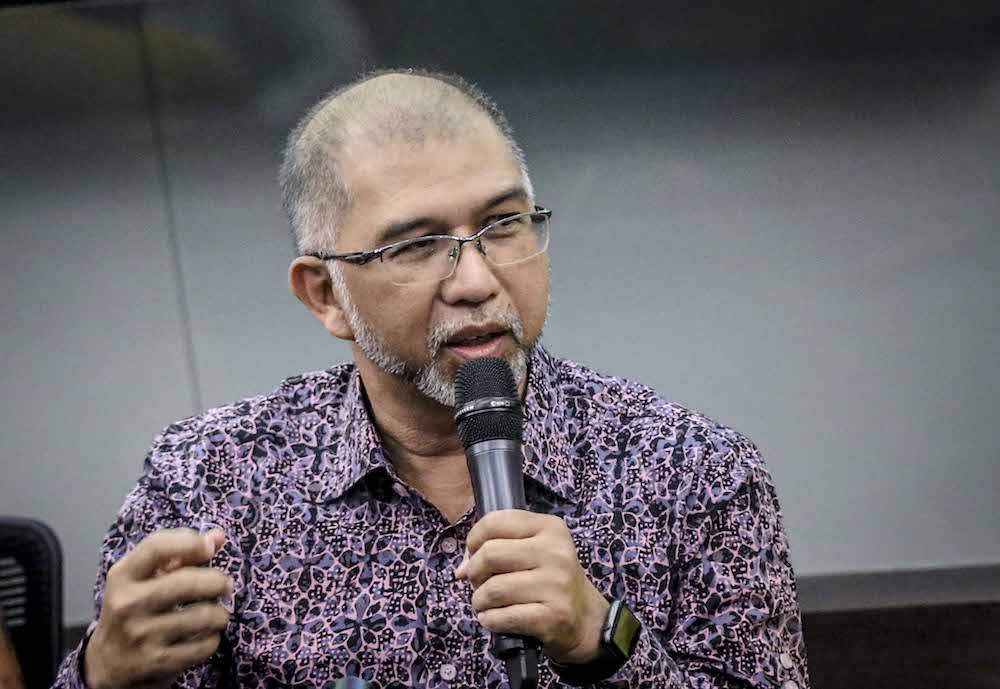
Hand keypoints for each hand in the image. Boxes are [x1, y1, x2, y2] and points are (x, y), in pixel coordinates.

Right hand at [85, 529, 232, 688]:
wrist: (107, 663)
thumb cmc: (133, 609)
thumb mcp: (144, 578)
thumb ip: (181, 554)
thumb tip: (218, 536)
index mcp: (122, 576)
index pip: (156, 547)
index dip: (190, 543)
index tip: (210, 548)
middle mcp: (127, 604)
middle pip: (186, 583)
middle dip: (217, 581)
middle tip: (225, 585)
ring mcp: (140, 635)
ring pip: (202, 616)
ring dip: (220, 614)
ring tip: (218, 614)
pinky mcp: (156, 661)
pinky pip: (203, 645)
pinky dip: (214, 639)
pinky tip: (207, 635)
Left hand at [454, 510, 610, 664]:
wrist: (585, 618)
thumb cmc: (550, 580)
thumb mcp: (534, 550)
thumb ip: (498, 547)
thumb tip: (461, 569)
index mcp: (550, 528)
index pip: (495, 522)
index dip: (473, 540)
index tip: (474, 555)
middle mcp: (556, 552)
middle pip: (489, 555)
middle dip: (474, 572)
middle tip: (479, 583)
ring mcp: (556, 585)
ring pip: (493, 589)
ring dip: (479, 601)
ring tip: (485, 604)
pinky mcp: (553, 616)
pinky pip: (503, 617)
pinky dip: (490, 620)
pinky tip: (493, 619)